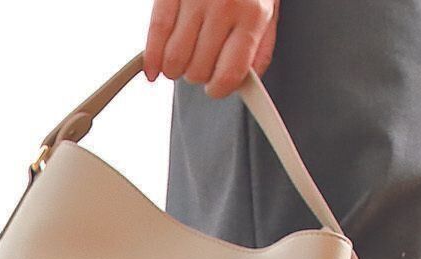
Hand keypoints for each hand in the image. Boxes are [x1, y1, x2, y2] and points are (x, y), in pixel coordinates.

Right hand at [144, 0, 277, 98]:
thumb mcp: (269, 7)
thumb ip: (260, 46)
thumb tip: (245, 79)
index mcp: (253, 14)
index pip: (228, 74)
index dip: (219, 88)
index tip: (216, 85)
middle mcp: (224, 7)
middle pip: (197, 71)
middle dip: (197, 73)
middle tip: (202, 60)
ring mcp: (194, 1)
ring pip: (173, 62)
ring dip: (174, 68)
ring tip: (184, 56)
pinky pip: (154, 37)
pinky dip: (151, 60)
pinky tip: (155, 69)